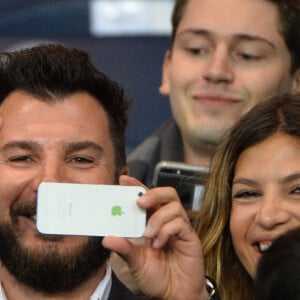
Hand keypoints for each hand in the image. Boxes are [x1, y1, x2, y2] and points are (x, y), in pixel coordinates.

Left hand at [103, 175, 206, 299]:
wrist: (176, 294)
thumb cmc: (157, 277)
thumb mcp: (136, 262)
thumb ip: (124, 249)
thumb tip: (106, 238)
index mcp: (154, 222)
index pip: (147, 198)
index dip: (137, 186)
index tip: (124, 180)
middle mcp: (168, 220)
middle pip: (166, 194)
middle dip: (153, 193)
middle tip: (140, 202)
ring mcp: (180, 227)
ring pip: (174, 206)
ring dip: (158, 218)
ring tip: (148, 235)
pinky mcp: (190, 236)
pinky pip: (180, 223)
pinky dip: (166, 231)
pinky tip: (159, 244)